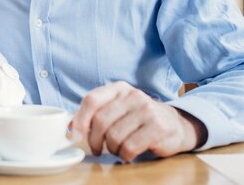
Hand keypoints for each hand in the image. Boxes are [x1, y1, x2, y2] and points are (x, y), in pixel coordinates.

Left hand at [71, 81, 206, 161]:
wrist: (175, 124)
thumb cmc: (138, 118)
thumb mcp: (118, 108)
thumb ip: (95, 113)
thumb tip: (69, 126)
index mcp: (118, 88)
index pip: (92, 100)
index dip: (80, 119)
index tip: (75, 135)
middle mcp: (133, 95)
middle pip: (100, 121)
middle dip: (94, 140)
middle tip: (96, 149)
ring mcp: (147, 110)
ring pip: (114, 136)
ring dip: (111, 149)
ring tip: (117, 149)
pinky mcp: (158, 128)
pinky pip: (129, 147)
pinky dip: (124, 155)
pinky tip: (128, 154)